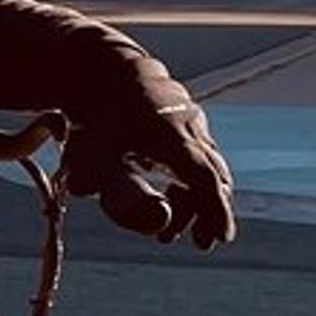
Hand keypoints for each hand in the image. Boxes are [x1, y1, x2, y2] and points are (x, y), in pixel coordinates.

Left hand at [63, 75, 234, 249]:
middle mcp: (191, 130)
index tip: (222, 238)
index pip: (206, 179)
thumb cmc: (99, 111)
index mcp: (173, 137)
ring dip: (195, 202)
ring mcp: (192, 125)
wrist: (105, 70)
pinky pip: (199, 159)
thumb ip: (103, 179)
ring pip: (207, 170)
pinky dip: (190, 183)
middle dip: (208, 214)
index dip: (216, 211)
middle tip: (199, 244)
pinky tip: (172, 202)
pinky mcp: (187, 125)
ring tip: (169, 233)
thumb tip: (111, 206)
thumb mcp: (94, 147)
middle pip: (212, 178)